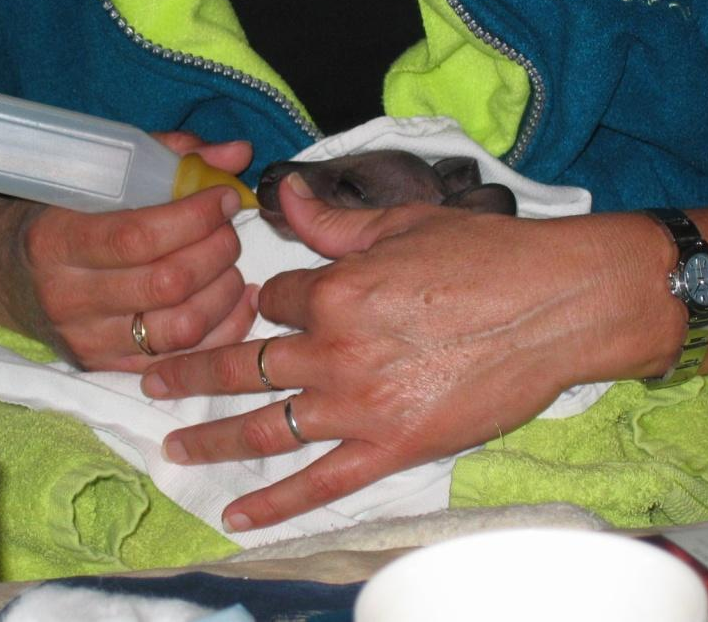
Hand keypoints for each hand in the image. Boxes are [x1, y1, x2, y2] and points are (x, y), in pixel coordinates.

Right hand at [0, 133, 258, 370]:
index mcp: (55, 240)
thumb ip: (169, 157)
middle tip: (229, 228)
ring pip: (181, 329)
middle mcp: (67, 297)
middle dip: (217, 251)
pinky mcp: (104, 367)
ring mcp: (85, 340)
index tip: (224, 197)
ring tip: (230, 264)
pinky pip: (180, 360)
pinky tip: (233, 300)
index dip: (195, 217)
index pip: (139, 236)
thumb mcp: (97, 172)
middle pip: (167, 284)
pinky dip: (221, 330)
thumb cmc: (56, 209)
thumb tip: (239, 153)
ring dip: (224, 292)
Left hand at [141, 173, 682, 529]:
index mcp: (334, 290)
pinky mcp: (392, 448)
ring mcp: (360, 406)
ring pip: (266, 427)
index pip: (271, 299)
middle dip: (189, 371)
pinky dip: (276, 503)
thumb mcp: (403, 223)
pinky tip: (237, 515)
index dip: (263, 300)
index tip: (264, 306)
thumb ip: (330, 219)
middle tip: (149, 382)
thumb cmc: (486, 256)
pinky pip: (321, 483)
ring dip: (212, 440)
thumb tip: (278, 193)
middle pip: (243, 365)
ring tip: (172, 448)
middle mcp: (335, 350)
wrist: (558, 304)